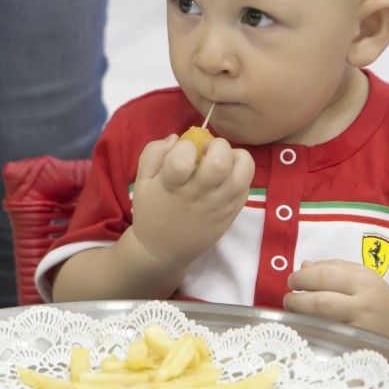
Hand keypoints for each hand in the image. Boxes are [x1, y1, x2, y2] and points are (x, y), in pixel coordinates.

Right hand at [129, 133, 253, 271]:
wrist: (163, 251)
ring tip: (224, 160)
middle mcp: (199, 196)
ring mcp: (219, 206)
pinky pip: (246, 187)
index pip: (182, 159)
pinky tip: (226, 177)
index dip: (185, 147)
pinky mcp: (232, 213)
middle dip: (217, 146)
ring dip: (237, 157)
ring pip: (243, 173)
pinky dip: (240, 174)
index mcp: (172, 187)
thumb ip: (154, 153)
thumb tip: (177, 138)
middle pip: (220, 163)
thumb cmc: (152, 211)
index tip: (183, 151)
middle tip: (208, 151)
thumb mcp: (142, 181)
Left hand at [284, 259, 388, 341]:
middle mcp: (363, 305)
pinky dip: (310, 330)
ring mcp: (359, 329)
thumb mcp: (360, 275)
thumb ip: (332, 267)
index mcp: (364, 282)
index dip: (302, 277)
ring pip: (322, 322)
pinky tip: (304, 326)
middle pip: (321, 302)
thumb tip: (304, 266)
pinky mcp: (356, 347)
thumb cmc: (374, 297)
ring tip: (293, 310)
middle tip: (288, 298)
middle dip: (297, 299)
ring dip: (300, 315)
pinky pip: (327, 338)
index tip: (292, 280)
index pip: (326, 276)